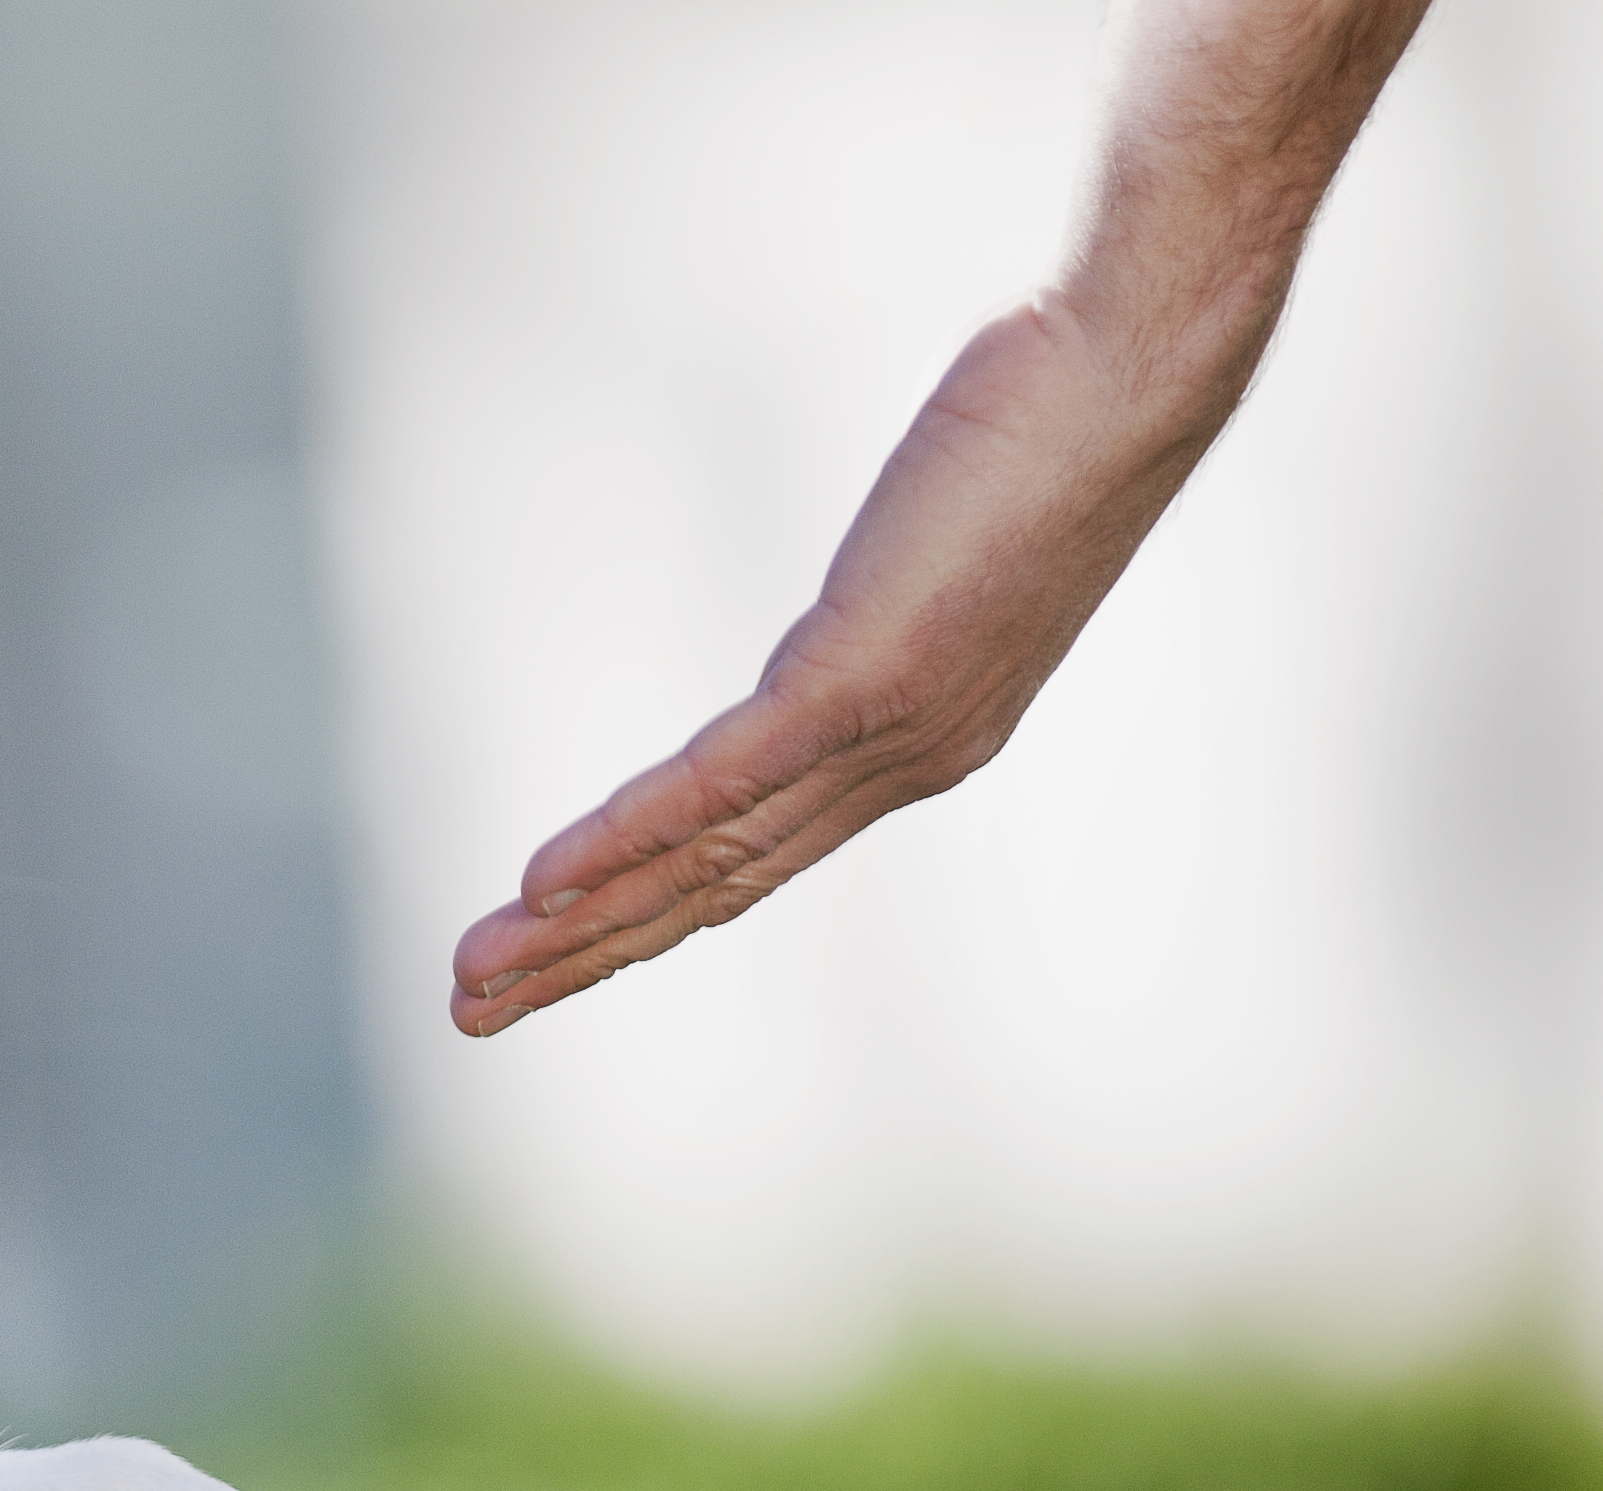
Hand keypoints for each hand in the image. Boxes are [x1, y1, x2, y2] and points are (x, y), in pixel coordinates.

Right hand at [446, 289, 1215, 1036]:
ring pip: (704, 859)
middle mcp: (903, 761)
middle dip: (583, 954)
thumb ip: (900, 573)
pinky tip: (540, 877)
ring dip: (577, 924)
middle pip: (711, 887)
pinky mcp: (862, 679)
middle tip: (471, 1006)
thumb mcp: (954, 520)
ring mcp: (885, 733)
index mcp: (919, 739)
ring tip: (478, 972)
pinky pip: (720, 782)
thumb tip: (891, 555)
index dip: (643, 907)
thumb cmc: (1054, 409)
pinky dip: (624, 837)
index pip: (754, 852)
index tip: (545, 941)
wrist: (1131, 373)